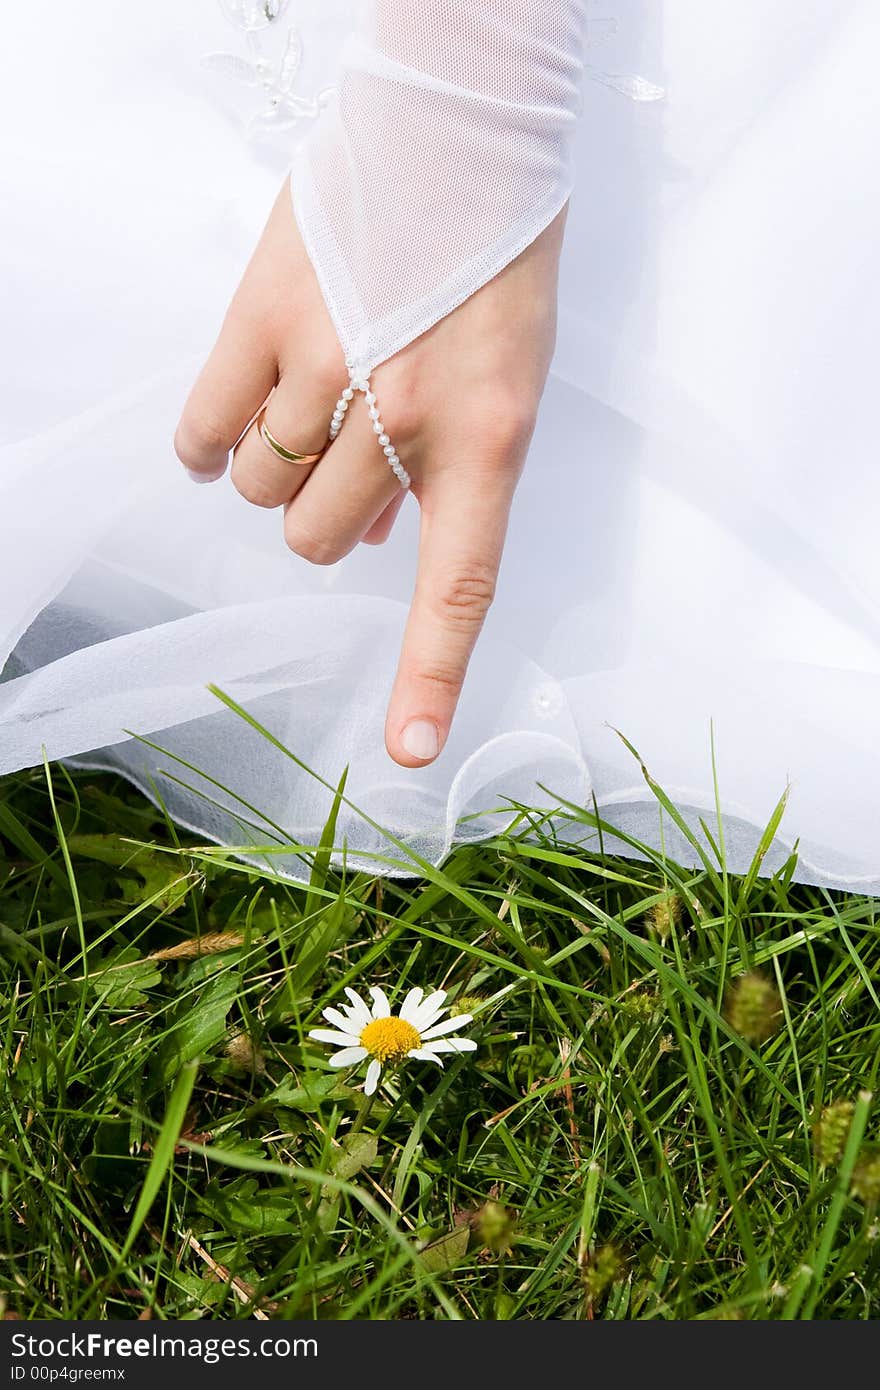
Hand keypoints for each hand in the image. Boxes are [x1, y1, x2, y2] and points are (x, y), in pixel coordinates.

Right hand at [174, 182, 565, 766]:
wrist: (460, 132)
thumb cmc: (497, 264)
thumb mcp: (508, 381)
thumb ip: (449, 470)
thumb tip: (382, 542)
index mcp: (488, 439)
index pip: (459, 585)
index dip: (431, 676)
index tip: (412, 753)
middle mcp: (406, 416)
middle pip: (321, 540)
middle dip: (326, 519)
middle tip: (343, 465)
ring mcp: (327, 368)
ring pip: (264, 491)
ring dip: (275, 477)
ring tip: (300, 423)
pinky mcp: (263, 321)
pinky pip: (206, 432)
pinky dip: (210, 448)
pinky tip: (226, 436)